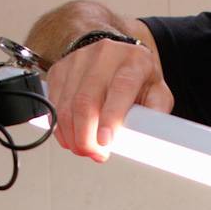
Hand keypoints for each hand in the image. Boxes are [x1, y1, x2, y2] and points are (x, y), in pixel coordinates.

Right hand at [48, 39, 172, 159]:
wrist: (116, 55)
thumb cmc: (136, 78)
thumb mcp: (157, 93)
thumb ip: (155, 115)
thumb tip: (149, 138)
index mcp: (133, 61)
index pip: (120, 88)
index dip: (110, 118)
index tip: (104, 142)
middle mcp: (105, 56)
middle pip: (86, 101)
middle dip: (86, 136)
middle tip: (93, 153)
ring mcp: (79, 60)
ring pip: (66, 105)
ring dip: (71, 135)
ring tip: (83, 148)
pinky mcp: (60, 69)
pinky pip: (53, 104)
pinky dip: (60, 127)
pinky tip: (70, 136)